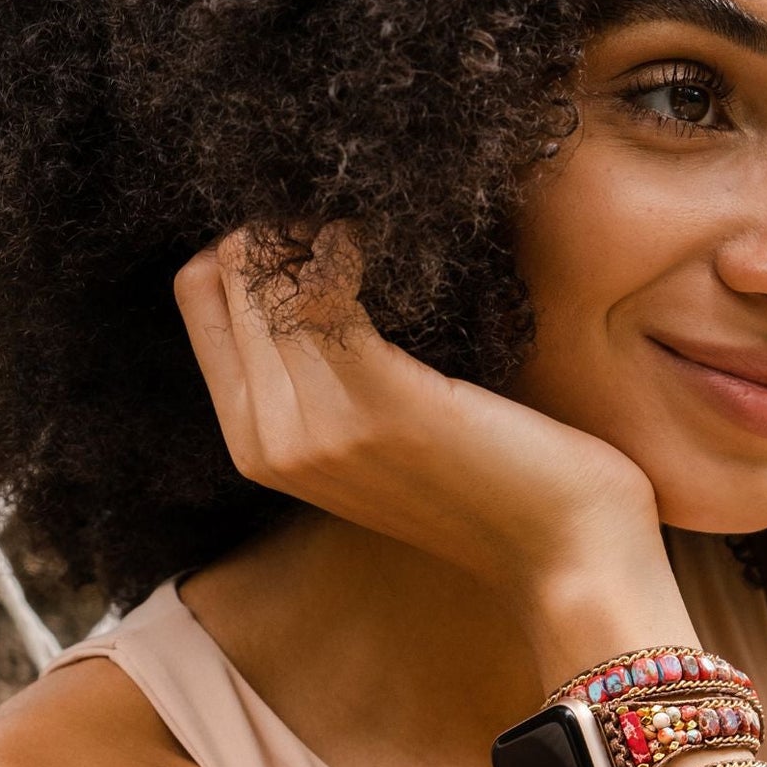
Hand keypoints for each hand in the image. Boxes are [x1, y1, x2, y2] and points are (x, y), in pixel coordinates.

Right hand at [173, 221, 663, 605]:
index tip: (325, 228)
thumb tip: (315, 260)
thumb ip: (330, 371)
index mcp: (257, 447)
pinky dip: (352, 236)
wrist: (565, 553)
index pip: (201, 294)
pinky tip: (397, 238)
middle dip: (285, 222)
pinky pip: (323, 280)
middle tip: (361, 214)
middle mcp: (268, 442)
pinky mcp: (377, 403)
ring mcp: (314, 427)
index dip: (255, 243)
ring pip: (264, 267)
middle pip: (224, 271)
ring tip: (384, 224)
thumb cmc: (494, 479)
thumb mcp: (385, 430)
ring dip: (319, 221)